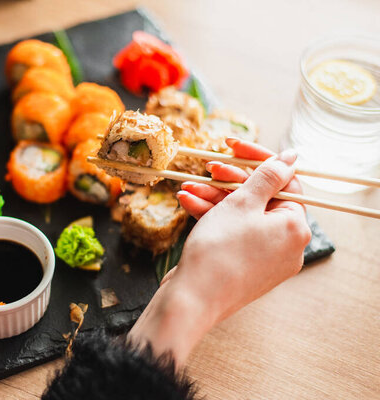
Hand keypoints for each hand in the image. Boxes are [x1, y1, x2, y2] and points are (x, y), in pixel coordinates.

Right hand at [128, 138, 310, 365]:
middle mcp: (286, 244)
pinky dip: (213, 219)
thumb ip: (267, 177)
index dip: (257, 161)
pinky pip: (233, 234)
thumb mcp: (242, 204)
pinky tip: (188, 205)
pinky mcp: (244, 267)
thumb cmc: (219, 251)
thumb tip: (292, 157)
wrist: (191, 301)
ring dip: (214, 198)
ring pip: (242, 217)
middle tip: (207, 169)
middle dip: (229, 182)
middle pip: (261, 199)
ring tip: (188, 188)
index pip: (285, 181)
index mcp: (296, 227)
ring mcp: (265, 259)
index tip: (233, 147)